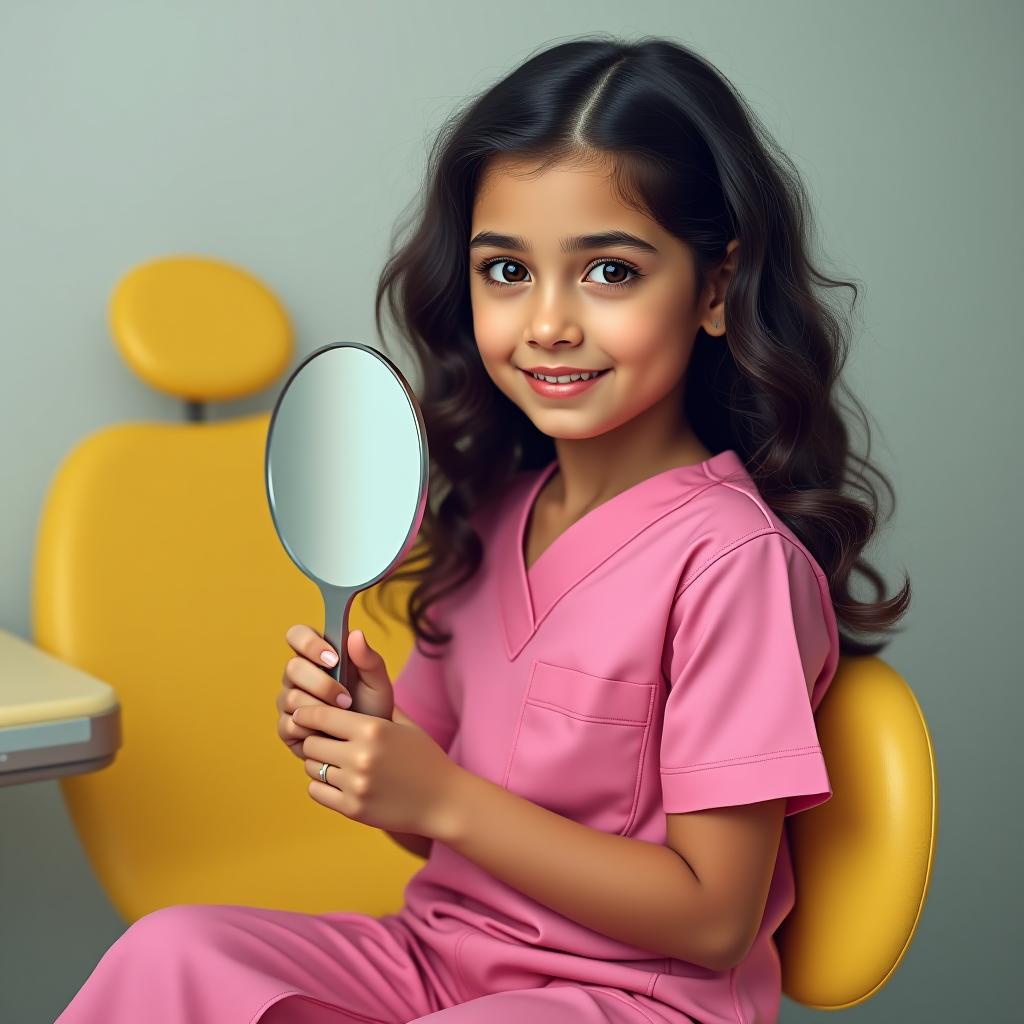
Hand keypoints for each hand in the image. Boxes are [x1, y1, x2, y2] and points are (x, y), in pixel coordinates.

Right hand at [276, 625, 394, 760]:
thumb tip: (356, 633)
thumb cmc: (372, 707)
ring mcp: (288, 700)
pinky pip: (289, 724)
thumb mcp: (377, 683)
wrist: (370, 744)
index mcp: (316, 655)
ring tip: (344, 716)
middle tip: (346, 699)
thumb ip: (369, 659)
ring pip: (291, 697)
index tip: (334, 658)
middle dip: (322, 684)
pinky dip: (312, 729)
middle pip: (293, 667)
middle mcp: (297, 675)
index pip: (297, 635)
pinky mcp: (286, 727)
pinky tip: (329, 732)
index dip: (309, 643)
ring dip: (321, 708)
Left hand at [294, 700, 463, 838]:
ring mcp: (355, 785)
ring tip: (335, 761)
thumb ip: (377, 704)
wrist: (443, 801)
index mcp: (373, 729)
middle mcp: (361, 756)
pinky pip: (316, 791)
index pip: (320, 716)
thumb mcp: (405, 725)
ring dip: (319, 763)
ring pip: (312, 768)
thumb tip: (355, 681)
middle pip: (310, 743)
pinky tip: (339, 781)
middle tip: (323, 740)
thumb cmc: (424, 758)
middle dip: (313, 740)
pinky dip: (322, 785)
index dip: (308, 714)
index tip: (303, 715)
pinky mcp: (352, 808)